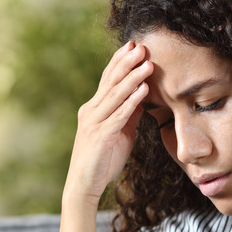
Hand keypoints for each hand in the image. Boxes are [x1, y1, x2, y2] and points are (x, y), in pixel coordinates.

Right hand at [64, 41, 153, 204]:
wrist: (84, 185)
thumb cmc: (102, 160)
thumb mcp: (120, 132)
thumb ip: (128, 114)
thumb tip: (142, 96)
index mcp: (94, 108)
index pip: (107, 79)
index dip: (120, 61)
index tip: (134, 45)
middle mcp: (91, 111)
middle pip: (110, 81)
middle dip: (126, 62)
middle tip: (141, 45)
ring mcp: (94, 123)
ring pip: (115, 95)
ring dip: (133, 77)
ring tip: (147, 63)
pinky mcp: (100, 136)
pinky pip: (119, 115)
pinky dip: (131, 101)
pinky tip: (143, 90)